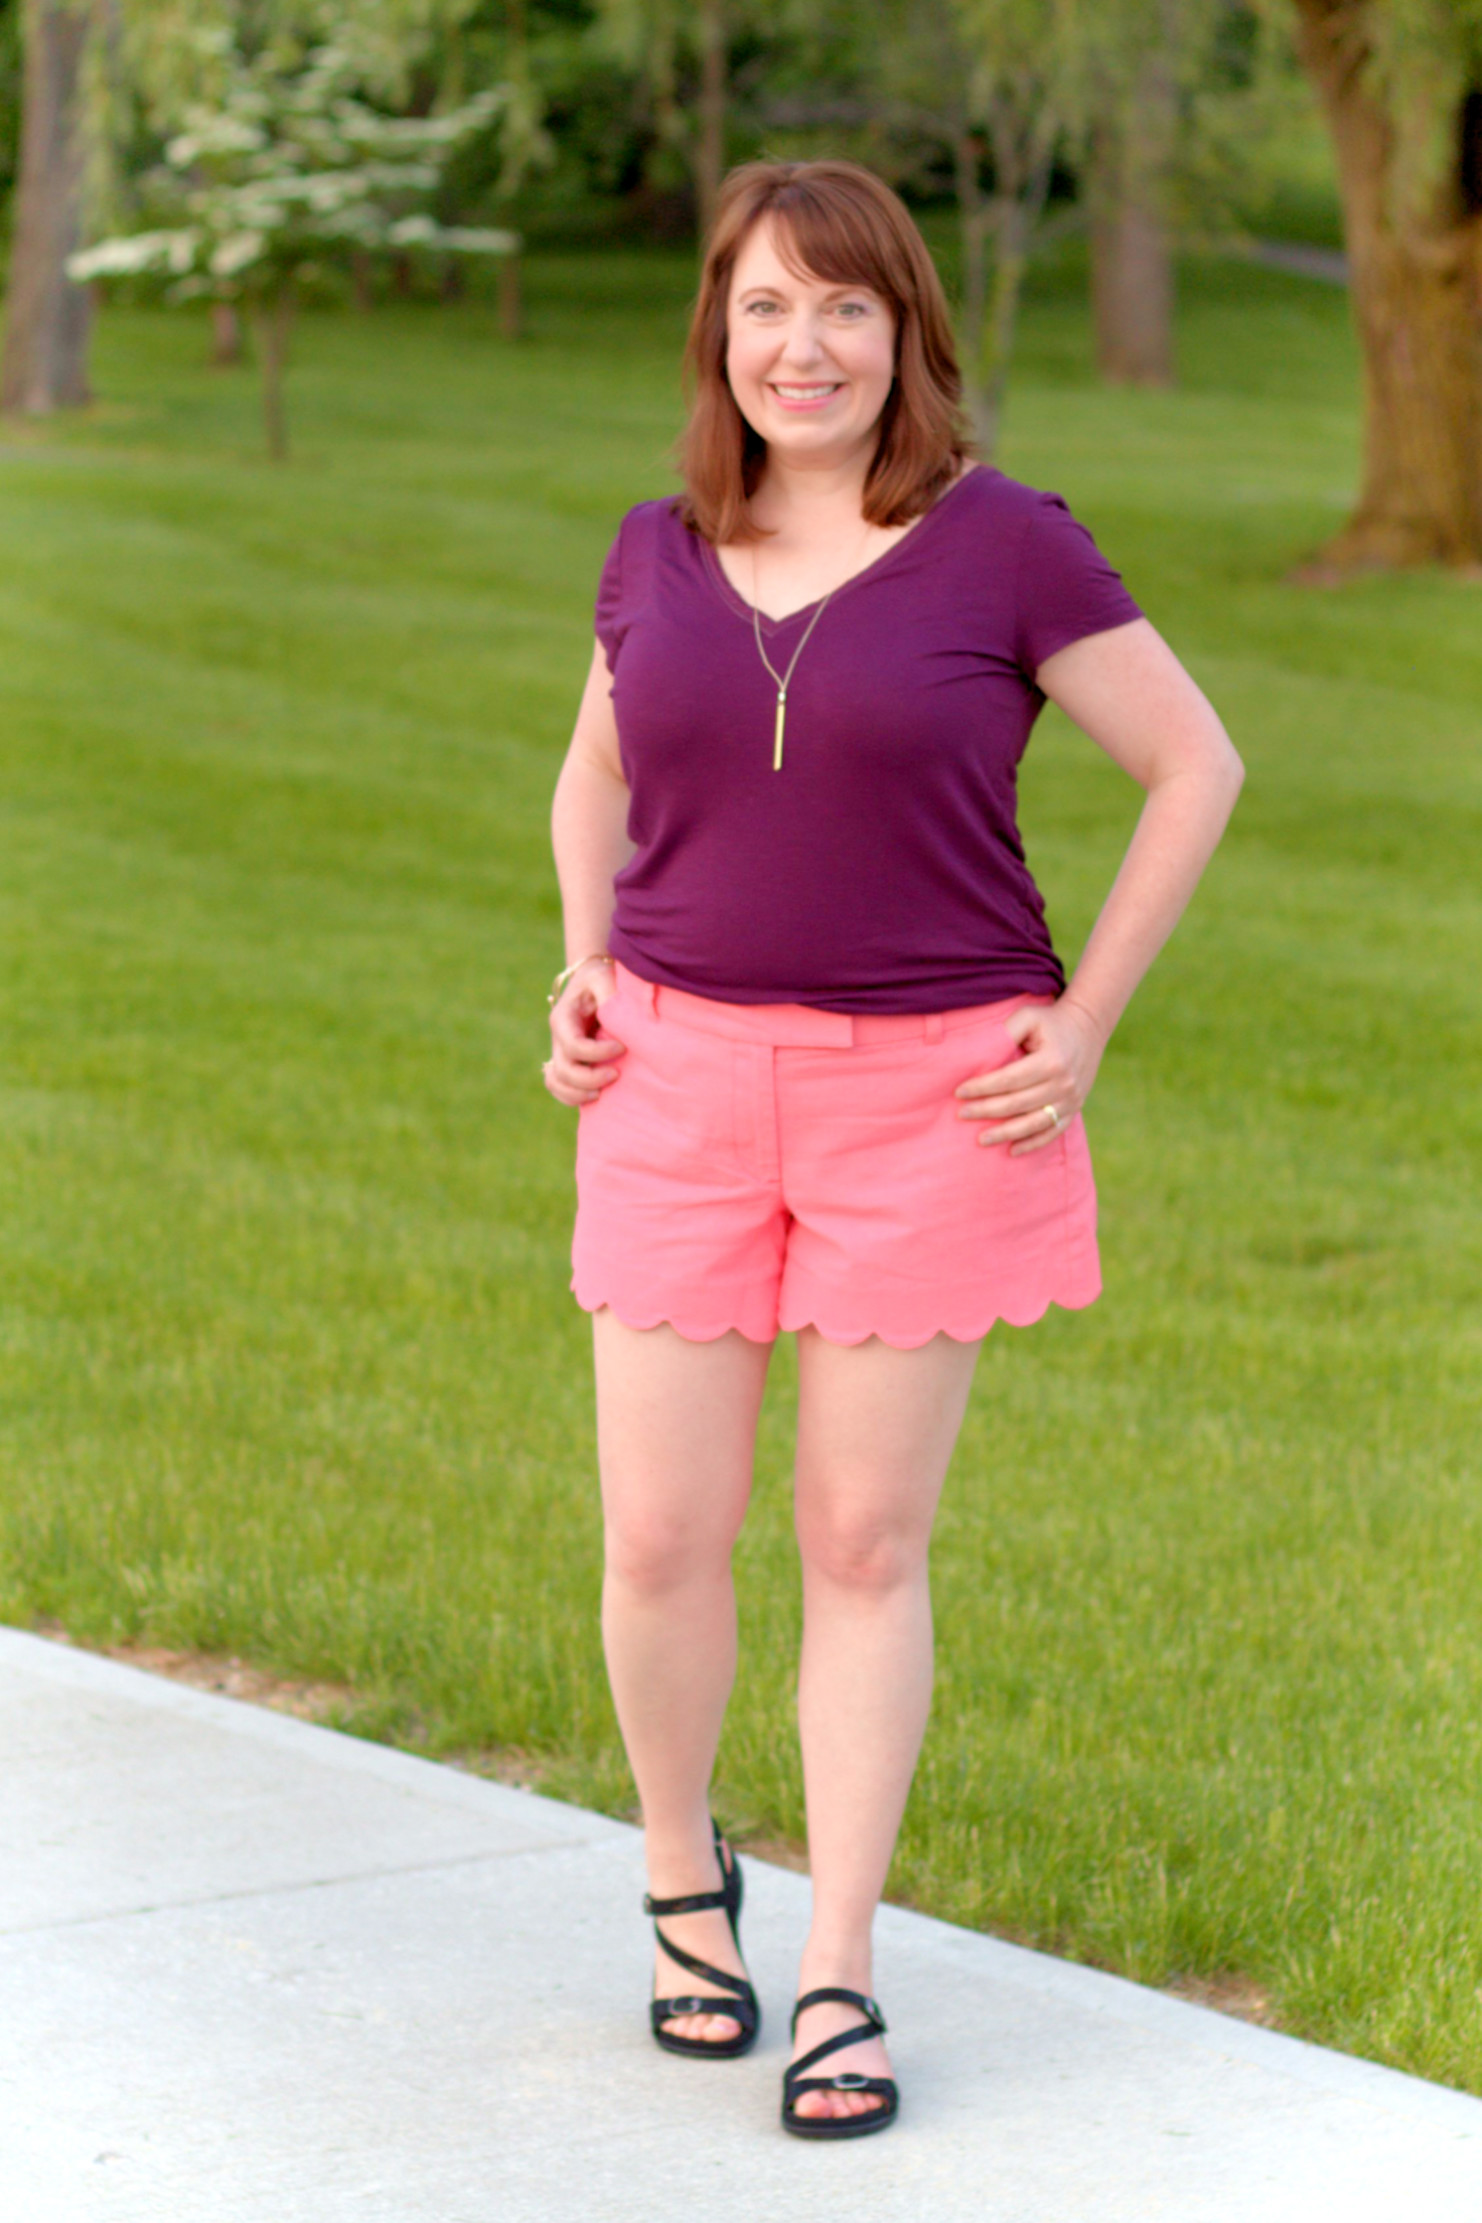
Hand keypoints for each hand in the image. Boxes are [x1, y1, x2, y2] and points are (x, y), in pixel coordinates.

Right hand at [543, 960, 625, 1106]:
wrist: (590, 980)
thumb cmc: (599, 978)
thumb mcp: (604, 978)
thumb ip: (610, 994)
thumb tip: (623, 1019)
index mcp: (563, 1019)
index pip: (574, 1045)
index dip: (598, 1053)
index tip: (622, 1047)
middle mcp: (558, 1038)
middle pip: (564, 1069)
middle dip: (590, 1078)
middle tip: (617, 1074)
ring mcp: (560, 1052)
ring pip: (556, 1082)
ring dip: (578, 1094)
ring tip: (602, 1093)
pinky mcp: (568, 1061)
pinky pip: (559, 1086)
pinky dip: (571, 1097)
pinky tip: (595, 1096)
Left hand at [955, 996, 1106, 1154]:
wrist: (1088, 1028)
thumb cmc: (1051, 1022)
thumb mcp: (1028, 1017)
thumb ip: (1006, 1031)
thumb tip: (978, 1054)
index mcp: (1051, 1061)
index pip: (1009, 1080)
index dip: (982, 1087)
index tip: (959, 1092)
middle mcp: (1063, 1083)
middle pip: (1017, 1104)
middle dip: (986, 1110)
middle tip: (962, 1114)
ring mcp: (1071, 1099)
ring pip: (1033, 1123)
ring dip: (1005, 1133)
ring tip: (981, 1139)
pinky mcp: (1074, 1109)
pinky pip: (1052, 1132)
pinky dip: (1032, 1143)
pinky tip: (1012, 1150)